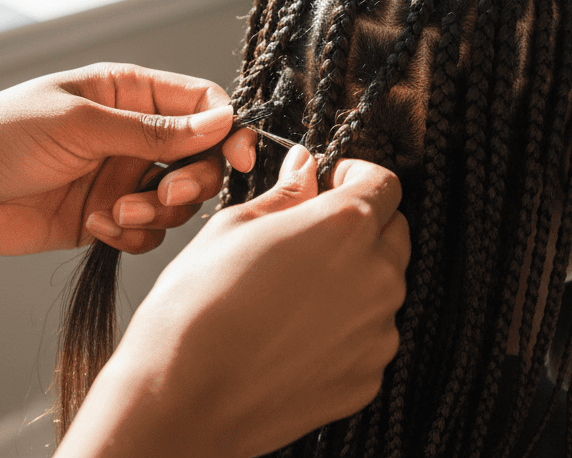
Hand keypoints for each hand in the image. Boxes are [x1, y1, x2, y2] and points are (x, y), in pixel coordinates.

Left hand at [0, 63, 257, 254]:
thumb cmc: (2, 135)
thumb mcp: (83, 124)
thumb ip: (155, 130)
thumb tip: (222, 121)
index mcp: (132, 94)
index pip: (203, 103)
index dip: (229, 128)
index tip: (241, 156)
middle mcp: (136, 134)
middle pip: (201, 156)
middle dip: (194, 179)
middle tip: (167, 194)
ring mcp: (123, 175)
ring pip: (179, 199)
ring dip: (158, 211)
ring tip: (116, 211)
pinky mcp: (107, 216)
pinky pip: (148, 230)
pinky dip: (134, 234)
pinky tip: (98, 227)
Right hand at [57, 146, 409, 457]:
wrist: (179, 403)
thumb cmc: (196, 309)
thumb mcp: (235, 227)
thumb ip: (287, 194)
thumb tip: (306, 168)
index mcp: (347, 225)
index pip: (385, 183)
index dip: (358, 176)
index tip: (333, 183)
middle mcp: (377, 275)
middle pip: (393, 233)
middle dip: (363, 225)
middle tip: (313, 236)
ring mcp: (377, 332)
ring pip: (385, 286)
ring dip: (357, 277)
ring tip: (297, 292)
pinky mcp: (368, 377)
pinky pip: (370, 336)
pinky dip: (347, 328)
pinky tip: (298, 334)